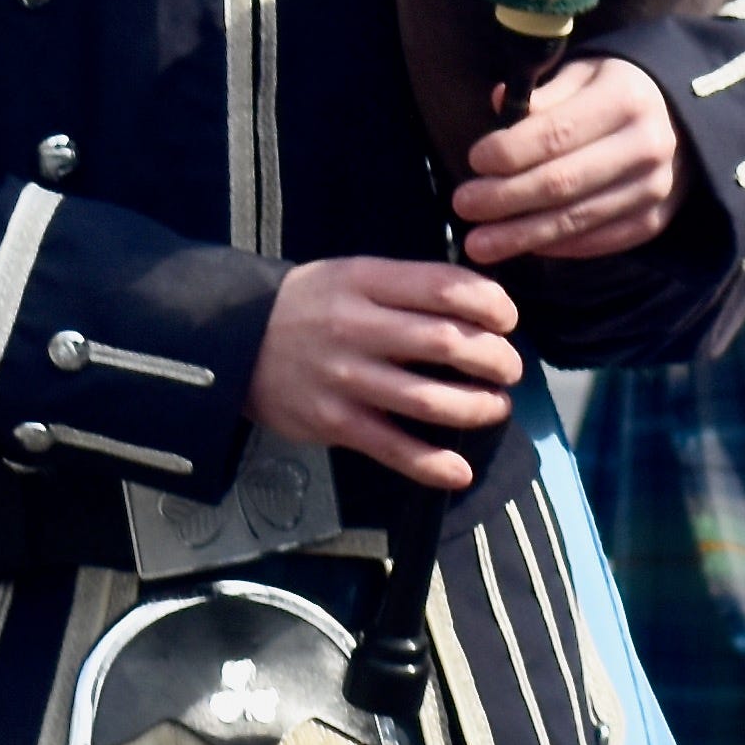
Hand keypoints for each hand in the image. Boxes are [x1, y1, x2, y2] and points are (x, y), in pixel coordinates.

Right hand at [253, 257, 521, 490]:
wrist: (234, 340)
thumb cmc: (310, 305)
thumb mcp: (353, 274)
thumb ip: (408, 287)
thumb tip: (479, 306)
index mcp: (367, 280)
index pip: (443, 286)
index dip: (489, 303)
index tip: (508, 319)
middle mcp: (358, 327)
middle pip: (445, 342)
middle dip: (493, 359)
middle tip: (510, 369)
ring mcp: (346, 378)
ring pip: (427, 399)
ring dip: (475, 408)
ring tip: (495, 407)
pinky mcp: (334, 422)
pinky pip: (392, 447)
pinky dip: (431, 464)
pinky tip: (459, 470)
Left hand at [453, 59, 682, 264]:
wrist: (683, 122)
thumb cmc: (614, 92)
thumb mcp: (584, 75)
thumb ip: (543, 94)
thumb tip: (499, 103)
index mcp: (625, 98)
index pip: (556, 132)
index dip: (510, 151)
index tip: (474, 160)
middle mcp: (645, 145)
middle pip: (561, 182)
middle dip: (505, 198)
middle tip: (463, 205)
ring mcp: (653, 188)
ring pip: (575, 219)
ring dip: (521, 235)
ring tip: (478, 243)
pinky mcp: (653, 221)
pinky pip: (596, 241)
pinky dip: (555, 247)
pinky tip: (522, 246)